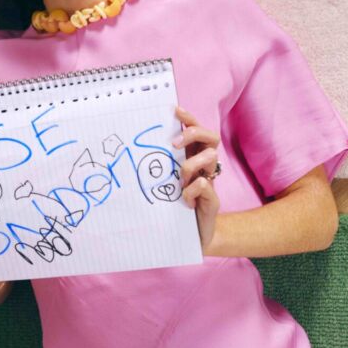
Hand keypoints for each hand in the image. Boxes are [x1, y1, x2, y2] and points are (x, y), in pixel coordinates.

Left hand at [172, 105, 220, 253]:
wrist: (192, 237)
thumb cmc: (173, 207)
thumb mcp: (164, 183)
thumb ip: (160, 167)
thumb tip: (134, 149)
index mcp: (193, 158)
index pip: (197, 130)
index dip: (189, 118)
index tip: (175, 110)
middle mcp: (205, 167)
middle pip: (211, 137)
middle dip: (194, 134)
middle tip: (175, 143)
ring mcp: (211, 182)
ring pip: (211, 157)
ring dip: (191, 164)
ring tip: (180, 178)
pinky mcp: (213, 201)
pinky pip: (204, 185)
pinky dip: (192, 190)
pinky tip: (184, 200)